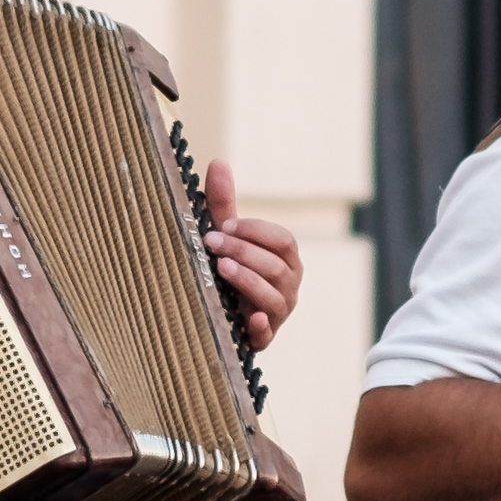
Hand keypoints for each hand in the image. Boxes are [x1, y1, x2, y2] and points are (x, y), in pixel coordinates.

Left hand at [199, 159, 301, 346]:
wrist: (223, 316)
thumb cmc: (230, 270)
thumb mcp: (226, 238)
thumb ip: (223, 205)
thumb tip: (218, 162)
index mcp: (285, 260)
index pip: (283, 241)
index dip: (256, 231)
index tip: (225, 225)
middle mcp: (288, 286)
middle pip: (277, 266)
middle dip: (244, 252)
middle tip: (211, 242)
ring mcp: (278, 313)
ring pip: (274, 297)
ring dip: (248, 280)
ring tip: (222, 268)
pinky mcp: (263, 338)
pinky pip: (267, 334)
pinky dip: (261, 326)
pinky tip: (249, 318)